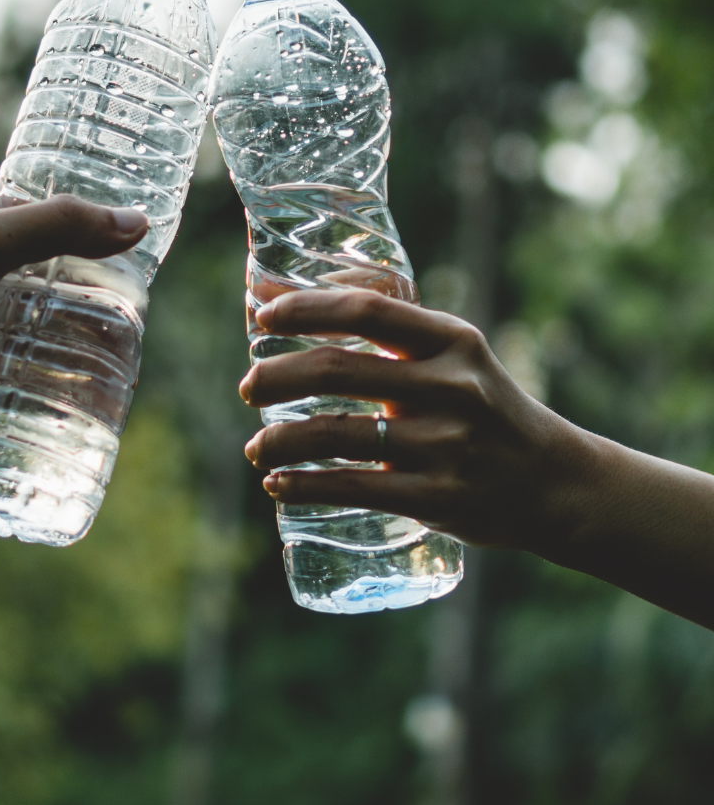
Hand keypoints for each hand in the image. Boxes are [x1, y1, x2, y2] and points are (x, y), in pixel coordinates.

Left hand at [0, 192, 147, 431]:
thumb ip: (59, 226)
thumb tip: (135, 223)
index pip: (25, 222)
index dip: (71, 236)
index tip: (118, 257)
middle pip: (23, 283)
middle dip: (67, 301)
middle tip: (123, 321)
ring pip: (8, 336)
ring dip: (48, 349)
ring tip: (107, 367)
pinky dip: (19, 390)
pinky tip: (61, 403)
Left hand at [239, 289, 592, 555]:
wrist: (556, 482)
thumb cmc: (484, 410)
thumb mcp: (456, 360)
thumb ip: (393, 337)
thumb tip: (297, 307)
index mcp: (452, 340)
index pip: (367, 308)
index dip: (305, 307)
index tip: (262, 315)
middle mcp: (450, 386)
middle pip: (336, 370)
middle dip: (275, 377)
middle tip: (247, 388)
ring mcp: (444, 444)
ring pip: (334, 433)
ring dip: (277, 440)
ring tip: (256, 447)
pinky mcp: (437, 497)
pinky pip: (352, 488)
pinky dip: (303, 485)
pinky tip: (277, 484)